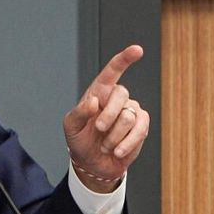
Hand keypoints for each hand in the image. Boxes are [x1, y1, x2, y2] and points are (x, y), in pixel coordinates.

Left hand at [63, 45, 148, 191]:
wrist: (92, 163)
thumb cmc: (81, 140)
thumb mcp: (71, 127)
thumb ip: (80, 112)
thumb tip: (94, 102)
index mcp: (99, 92)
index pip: (112, 72)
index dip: (124, 59)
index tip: (137, 50)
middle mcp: (117, 99)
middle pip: (121, 95)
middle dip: (108, 116)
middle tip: (99, 130)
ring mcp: (132, 111)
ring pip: (128, 117)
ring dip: (114, 136)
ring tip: (105, 144)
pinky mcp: (142, 126)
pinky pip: (140, 130)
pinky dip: (126, 143)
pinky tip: (117, 151)